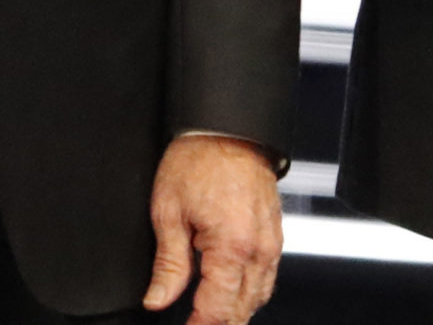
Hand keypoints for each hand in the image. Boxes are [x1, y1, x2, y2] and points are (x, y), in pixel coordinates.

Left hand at [143, 134, 282, 324]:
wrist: (227, 126)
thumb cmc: (198, 158)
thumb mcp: (168, 211)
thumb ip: (167, 264)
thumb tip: (157, 299)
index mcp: (232, 247)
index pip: (218, 310)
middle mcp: (258, 249)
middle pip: (242, 310)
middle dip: (219, 323)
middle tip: (194, 324)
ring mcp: (271, 242)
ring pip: (258, 297)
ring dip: (235, 310)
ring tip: (209, 314)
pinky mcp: (275, 234)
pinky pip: (266, 276)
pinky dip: (249, 290)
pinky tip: (231, 290)